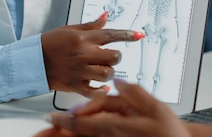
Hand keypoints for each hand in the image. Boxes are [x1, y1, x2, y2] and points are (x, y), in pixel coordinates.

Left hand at [34, 79, 190, 136]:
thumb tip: (117, 80)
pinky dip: (81, 136)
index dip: (67, 120)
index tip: (51, 117)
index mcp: (118, 128)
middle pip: (81, 134)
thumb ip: (134, 94)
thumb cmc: (168, 131)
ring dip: (68, 135)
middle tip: (43, 129)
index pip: (85, 124)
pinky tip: (72, 134)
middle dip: (61, 131)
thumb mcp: (155, 108)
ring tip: (51, 132)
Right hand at [41, 12, 143, 97]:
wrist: (32, 60)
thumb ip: (91, 26)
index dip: (128, 34)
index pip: (110, 34)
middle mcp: (83, 54)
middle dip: (115, 57)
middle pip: (114, 57)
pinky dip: (100, 91)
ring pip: (107, 74)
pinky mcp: (75, 85)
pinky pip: (94, 92)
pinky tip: (101, 86)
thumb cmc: (49, 44)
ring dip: (109, 73)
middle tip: (109, 57)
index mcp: (82, 39)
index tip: (139, 35)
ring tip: (102, 70)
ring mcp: (79, 71)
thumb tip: (105, 16)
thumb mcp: (70, 30)